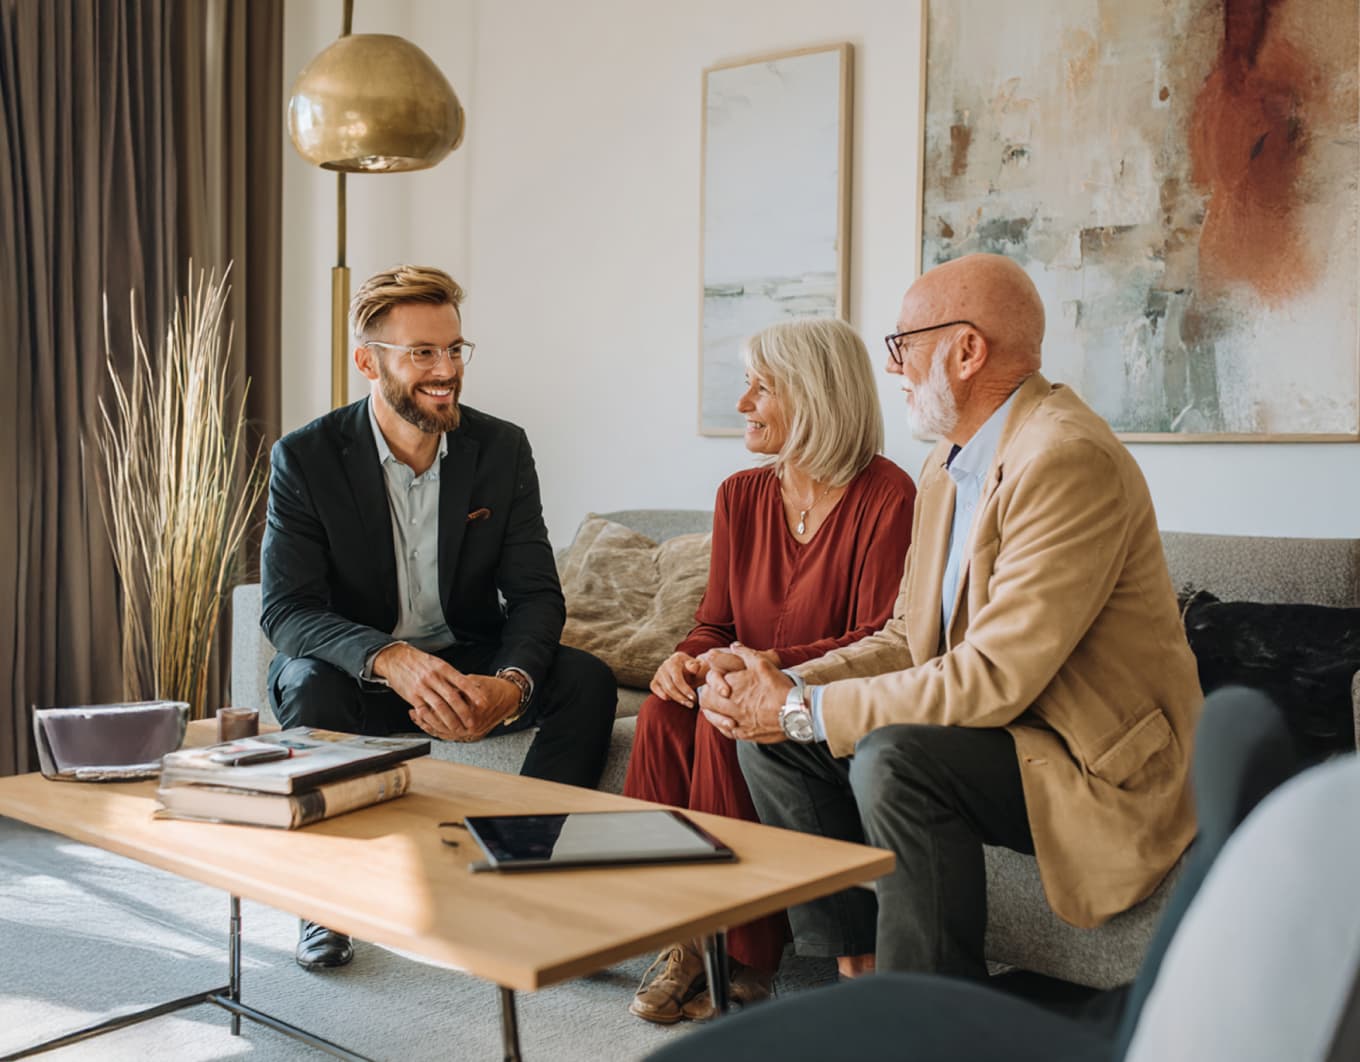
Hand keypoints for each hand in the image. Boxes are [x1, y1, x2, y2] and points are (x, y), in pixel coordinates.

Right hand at [373, 644, 517, 740]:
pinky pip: (424, 711)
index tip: (482, 702)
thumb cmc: (419, 661)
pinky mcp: (412, 696)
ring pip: (439, 706)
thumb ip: (451, 676)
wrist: (396, 658)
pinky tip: (439, 725)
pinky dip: (433, 719)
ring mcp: (422, 687)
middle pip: (452, 697)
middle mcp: (433, 677)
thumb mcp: (437, 663)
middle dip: (464, 711)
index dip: (473, 693)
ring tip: (458, 727)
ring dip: (450, 719)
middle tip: (472, 721)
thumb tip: (469, 686)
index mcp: (442, 667)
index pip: (461, 681)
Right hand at [650, 652, 706, 706]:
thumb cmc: (696, 670)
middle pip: (671, 686)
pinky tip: (673, 699)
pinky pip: (655, 689)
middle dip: (681, 697)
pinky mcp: (655, 680)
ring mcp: (659, 672)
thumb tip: (694, 668)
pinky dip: (664, 696)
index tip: (694, 698)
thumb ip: (697, 667)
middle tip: (691, 704)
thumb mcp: (700, 667)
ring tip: (688, 703)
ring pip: (665, 690)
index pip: (678, 679)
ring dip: (677, 699)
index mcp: (676, 658)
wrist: (689, 670)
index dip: (685, 690)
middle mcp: (665, 664)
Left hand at [698, 646, 792, 742]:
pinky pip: (726, 731)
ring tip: (719, 706)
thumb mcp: (762, 664)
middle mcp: (731, 704)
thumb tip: (733, 646)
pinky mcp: (744, 734)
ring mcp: (737, 721)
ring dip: (713, 711)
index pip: (709, 679)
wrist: (796, 712)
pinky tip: (731, 720)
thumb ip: (745, 654)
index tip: (715, 677)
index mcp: (733, 685)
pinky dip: (725, 725)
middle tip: (713, 692)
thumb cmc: (779, 687)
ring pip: (713, 717)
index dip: (711, 677)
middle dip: (707, 694)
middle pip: (706, 700)